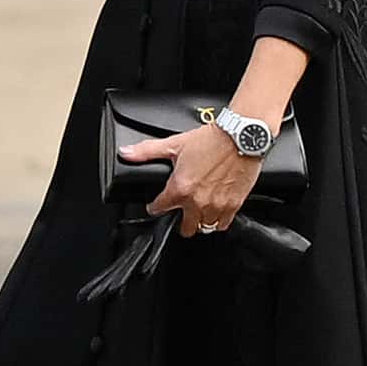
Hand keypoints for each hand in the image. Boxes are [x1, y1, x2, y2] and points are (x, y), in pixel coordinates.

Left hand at [119, 124, 262, 237]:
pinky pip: (223, 224)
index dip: (155, 207)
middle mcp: (197, 202)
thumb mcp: (174, 144)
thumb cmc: (211, 139)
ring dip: (200, 222)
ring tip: (198, 214)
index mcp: (180, 189)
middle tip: (181, 213)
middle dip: (180, 222)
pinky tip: (216, 213)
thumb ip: (147, 151)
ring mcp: (217, 205)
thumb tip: (126, 152)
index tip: (156, 206)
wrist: (241, 136)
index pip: (159, 209)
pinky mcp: (233, 205)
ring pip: (205, 228)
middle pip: (185, 228)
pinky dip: (218, 221)